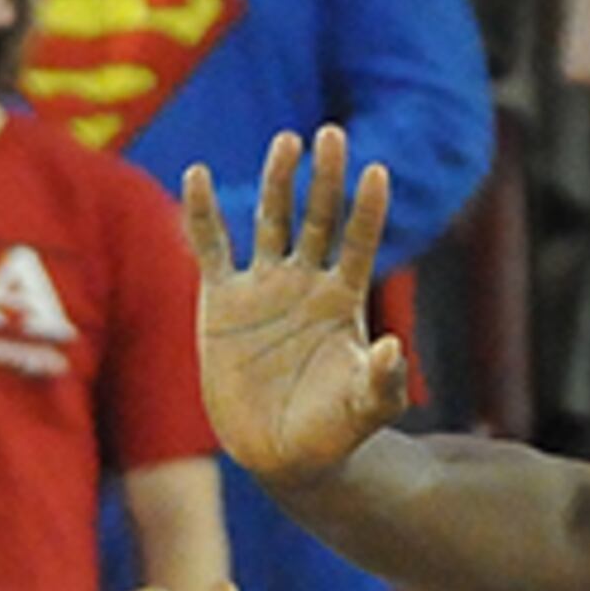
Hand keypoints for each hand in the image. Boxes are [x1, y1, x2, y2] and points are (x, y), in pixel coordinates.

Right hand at [185, 127, 410, 489]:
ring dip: (277, 181)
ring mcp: (263, 287)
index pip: (359, 242)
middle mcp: (305, 283)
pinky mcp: (221, 301)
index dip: (368, 210)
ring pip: (269, 220)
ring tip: (288, 141)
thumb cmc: (335, 431)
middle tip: (332, 134)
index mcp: (343, 299)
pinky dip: (201, 213)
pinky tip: (195, 174)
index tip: (377, 172)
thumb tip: (393, 348)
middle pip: (316, 217)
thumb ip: (381, 381)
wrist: (284, 455)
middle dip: (324, 178)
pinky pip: (210, 247)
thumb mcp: (365, 410)